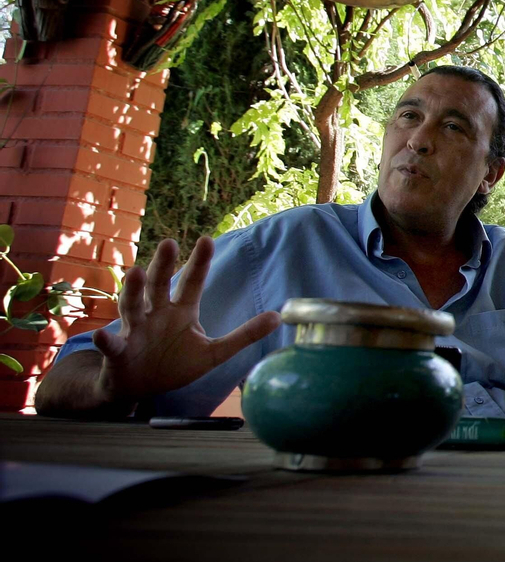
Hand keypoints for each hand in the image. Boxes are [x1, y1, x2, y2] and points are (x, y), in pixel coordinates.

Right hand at [91, 237, 280, 405]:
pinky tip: (103, 335)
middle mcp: (155, 314)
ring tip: (135, 273)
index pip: (192, 282)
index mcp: (180, 311)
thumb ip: (243, 335)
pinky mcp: (117, 352)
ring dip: (133, 291)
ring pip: (132, 306)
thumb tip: (278, 318)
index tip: (206, 239)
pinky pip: (110, 345)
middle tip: (169, 243)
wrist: (140, 389)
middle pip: (159, 285)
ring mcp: (134, 330)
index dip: (199, 263)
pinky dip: (105, 340)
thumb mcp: (214, 352)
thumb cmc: (175, 364)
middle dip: (163, 265)